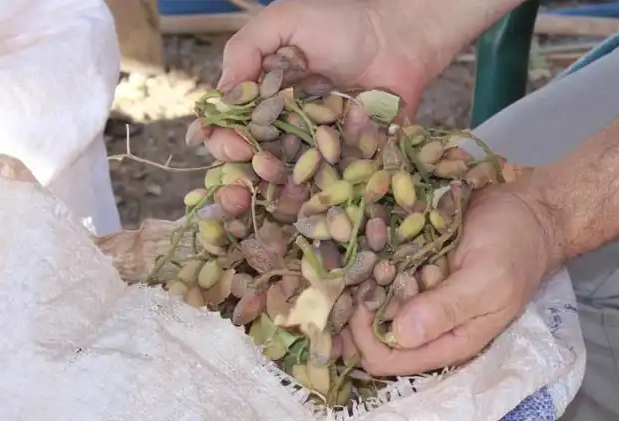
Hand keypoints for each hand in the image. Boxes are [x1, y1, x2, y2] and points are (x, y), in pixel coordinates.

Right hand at [205, 0, 436, 214]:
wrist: (399, 38)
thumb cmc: (342, 23)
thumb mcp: (285, 21)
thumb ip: (246, 49)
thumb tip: (219, 96)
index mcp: (264, 98)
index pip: (230, 126)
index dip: (222, 140)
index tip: (232, 145)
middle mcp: (286, 127)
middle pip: (254, 160)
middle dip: (246, 175)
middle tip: (252, 175)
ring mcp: (317, 147)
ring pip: (290, 180)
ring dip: (280, 194)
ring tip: (282, 195)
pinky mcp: (349, 159)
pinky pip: (332, 183)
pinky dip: (322, 194)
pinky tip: (313, 201)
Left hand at [348, 180, 562, 375]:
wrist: (530, 212)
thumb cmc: (514, 248)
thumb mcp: (487, 280)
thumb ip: (447, 308)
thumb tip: (400, 334)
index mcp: (448, 341)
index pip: (388, 359)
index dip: (364, 337)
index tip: (360, 301)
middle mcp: (427, 325)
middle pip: (370, 333)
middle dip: (357, 305)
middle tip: (357, 269)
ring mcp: (419, 295)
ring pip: (370, 301)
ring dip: (362, 277)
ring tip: (366, 245)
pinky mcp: (415, 269)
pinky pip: (380, 272)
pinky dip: (372, 256)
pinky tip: (373, 234)